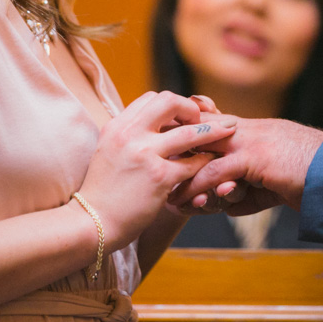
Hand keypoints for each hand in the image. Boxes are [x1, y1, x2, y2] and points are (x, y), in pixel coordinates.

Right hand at [76, 91, 236, 248]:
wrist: (92, 223)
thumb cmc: (103, 192)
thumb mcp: (108, 152)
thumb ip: (128, 135)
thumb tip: (153, 123)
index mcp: (117, 126)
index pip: (151, 98)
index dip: (172, 104)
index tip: (184, 115)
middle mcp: (129, 135)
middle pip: (170, 101)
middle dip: (192, 108)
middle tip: (204, 118)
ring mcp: (145, 155)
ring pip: (190, 132)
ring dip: (213, 130)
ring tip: (230, 130)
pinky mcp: (159, 178)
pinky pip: (193, 164)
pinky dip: (206, 162)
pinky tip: (212, 164)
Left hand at [168, 117, 322, 213]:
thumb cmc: (307, 176)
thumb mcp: (270, 182)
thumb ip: (244, 188)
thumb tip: (225, 203)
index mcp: (247, 130)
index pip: (205, 127)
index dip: (182, 139)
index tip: (159, 155)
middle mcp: (244, 130)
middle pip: (196, 134)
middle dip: (172, 153)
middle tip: (149, 174)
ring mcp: (249, 140)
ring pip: (203, 155)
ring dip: (183, 178)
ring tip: (168, 199)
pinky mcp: (256, 157)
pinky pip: (220, 172)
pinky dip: (202, 188)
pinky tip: (190, 203)